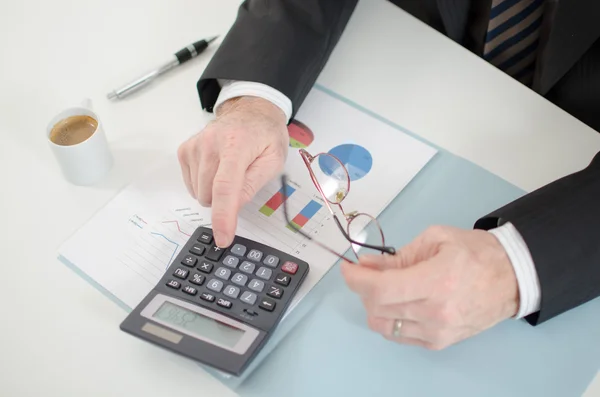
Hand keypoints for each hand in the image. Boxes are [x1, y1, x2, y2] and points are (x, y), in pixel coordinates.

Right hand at [178, 96, 288, 246]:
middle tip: (241, 181)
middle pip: (209, 195)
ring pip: (198, 193)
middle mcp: (210, 144)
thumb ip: (254, 183)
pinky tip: (217, 169)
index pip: (225, 188)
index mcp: (237, 145)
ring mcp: (195, 146)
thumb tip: (235, 206)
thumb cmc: (265, 136)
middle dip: (225, 200)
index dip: (223, 217)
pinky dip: (204, 184)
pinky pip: (191, 184)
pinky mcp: (185, 150)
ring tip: (230, 172)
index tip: (222, 238)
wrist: (251, 111)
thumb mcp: (274, 160)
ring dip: (214, 192)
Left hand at [340, 225, 518, 349]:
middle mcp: (436, 312)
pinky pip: (399, 336)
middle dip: (362, 288)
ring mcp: (438, 332)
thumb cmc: (476, 252)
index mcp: (438, 281)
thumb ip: (397, 256)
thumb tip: (366, 265)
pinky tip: (396, 303)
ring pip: (384, 325)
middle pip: (378, 308)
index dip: (356, 279)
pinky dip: (388, 319)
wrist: (512, 278)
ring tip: (384, 287)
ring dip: (374, 305)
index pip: (382, 289)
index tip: (347, 268)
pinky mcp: (440, 343)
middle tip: (365, 272)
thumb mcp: (436, 239)